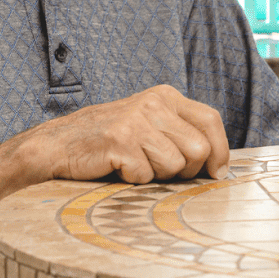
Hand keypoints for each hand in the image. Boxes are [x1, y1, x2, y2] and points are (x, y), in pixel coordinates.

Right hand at [27, 85, 230, 183]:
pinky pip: (147, 175)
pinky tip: (117, 168)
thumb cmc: (110, 143)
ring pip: (175, 166)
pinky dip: (134, 180)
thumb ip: (181, 135)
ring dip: (157, 176)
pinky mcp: (120, 140)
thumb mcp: (150, 126)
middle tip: (161, 172)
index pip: (211, 120)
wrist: (58, 146)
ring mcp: (136, 120)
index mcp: (166, 96)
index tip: (217, 173)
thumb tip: (219, 165)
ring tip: (134, 165)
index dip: (220, 151)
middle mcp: (154, 103)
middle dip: (187, 171)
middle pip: (199, 149)